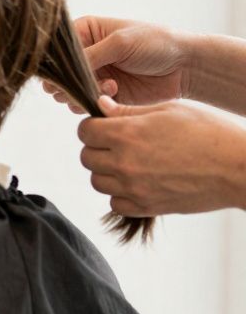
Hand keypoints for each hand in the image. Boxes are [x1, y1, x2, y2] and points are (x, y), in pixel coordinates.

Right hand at [44, 16, 190, 112]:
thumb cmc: (155, 43)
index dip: (55, 61)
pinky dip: (94, 101)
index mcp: (85, 32)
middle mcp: (85, 54)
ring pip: (67, 91)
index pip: (56, 47)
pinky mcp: (103, 94)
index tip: (62, 72)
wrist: (184, 67)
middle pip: (58, 73)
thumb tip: (61, 74)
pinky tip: (114, 92)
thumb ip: (89, 56)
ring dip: (82, 92)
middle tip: (84, 83)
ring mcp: (93, 75)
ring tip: (107, 86)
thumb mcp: (120, 43)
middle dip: (67, 81)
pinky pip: (84, 103)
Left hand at [76, 96, 245, 215]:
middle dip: (98, 148)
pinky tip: (138, 182)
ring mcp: (135, 187)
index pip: (84, 131)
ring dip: (107, 172)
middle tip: (118, 144)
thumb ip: (129, 111)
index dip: (93, 126)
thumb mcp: (169, 110)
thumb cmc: (208, 132)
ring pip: (97, 181)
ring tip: (130, 163)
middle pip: (86, 157)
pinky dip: (120, 195)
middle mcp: (125, 162)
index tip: (105, 126)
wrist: (238, 167)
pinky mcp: (147, 206)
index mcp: (127, 133)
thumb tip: (101, 106)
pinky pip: (115, 203)